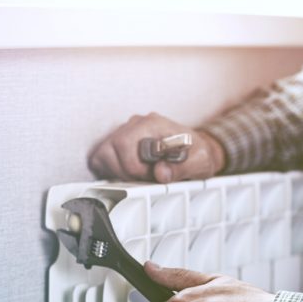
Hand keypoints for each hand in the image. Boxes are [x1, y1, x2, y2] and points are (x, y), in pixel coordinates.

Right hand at [88, 113, 225, 182]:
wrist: (197, 151)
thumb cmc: (198, 153)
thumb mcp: (201, 161)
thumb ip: (183, 167)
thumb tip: (160, 173)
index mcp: (153, 123)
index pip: (126, 142)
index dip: (136, 167)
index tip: (153, 174)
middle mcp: (136, 124)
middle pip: (112, 148)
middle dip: (128, 171)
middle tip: (148, 178)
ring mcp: (125, 132)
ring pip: (103, 154)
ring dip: (119, 171)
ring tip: (141, 175)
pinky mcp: (118, 144)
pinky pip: (101, 158)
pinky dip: (112, 170)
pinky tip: (131, 174)